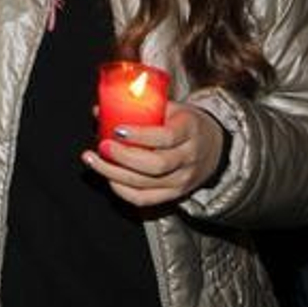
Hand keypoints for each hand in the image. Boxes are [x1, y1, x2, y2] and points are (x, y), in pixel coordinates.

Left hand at [82, 102, 226, 206]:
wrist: (214, 147)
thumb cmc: (184, 123)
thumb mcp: (171, 107)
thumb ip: (138, 108)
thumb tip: (99, 110)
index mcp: (189, 130)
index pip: (166, 137)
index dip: (139, 136)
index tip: (117, 130)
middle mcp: (189, 158)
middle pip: (155, 165)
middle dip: (123, 157)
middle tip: (102, 146)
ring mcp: (183, 180)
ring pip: (146, 185)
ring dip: (114, 174)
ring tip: (93, 160)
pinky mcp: (175, 194)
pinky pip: (145, 199)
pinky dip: (122, 190)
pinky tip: (107, 177)